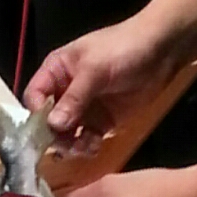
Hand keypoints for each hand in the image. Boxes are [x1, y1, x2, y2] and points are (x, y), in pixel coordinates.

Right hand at [25, 15, 177, 148]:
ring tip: (84, 146)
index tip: (46, 130)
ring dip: (70, 144)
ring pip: (66, 134)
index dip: (37, 114)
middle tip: (67, 144)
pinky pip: (86, 139)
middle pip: (48, 120)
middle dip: (55, 135)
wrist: (161, 50)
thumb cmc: (123, 49)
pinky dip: (87, 146)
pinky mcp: (102, 121)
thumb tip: (52, 124)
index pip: (34, 97)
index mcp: (56, 71)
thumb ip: (73, 98)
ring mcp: (84, 107)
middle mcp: (65, 91)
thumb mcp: (95, 70)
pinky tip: (95, 145)